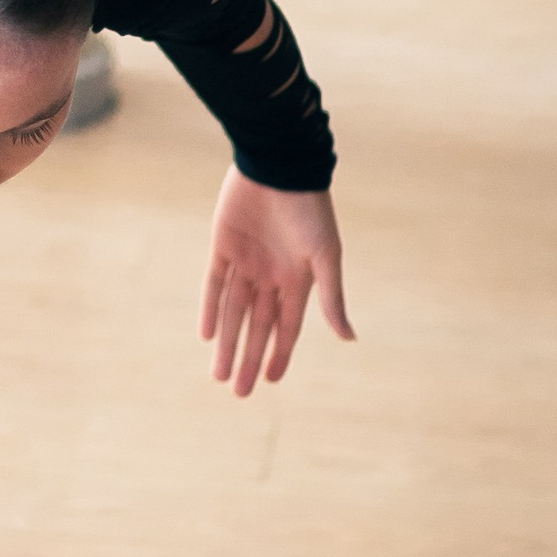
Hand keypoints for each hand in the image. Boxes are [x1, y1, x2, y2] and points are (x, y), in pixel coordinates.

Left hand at [200, 170, 352, 395]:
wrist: (280, 165)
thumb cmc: (310, 210)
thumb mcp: (325, 257)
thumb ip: (331, 298)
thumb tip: (349, 339)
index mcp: (297, 280)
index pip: (286, 328)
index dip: (279, 355)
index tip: (269, 381)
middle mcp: (270, 276)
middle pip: (257, 326)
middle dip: (248, 358)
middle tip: (237, 391)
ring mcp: (245, 262)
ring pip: (232, 311)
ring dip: (226, 342)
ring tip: (218, 373)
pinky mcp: (222, 245)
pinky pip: (214, 284)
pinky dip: (209, 308)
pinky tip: (207, 334)